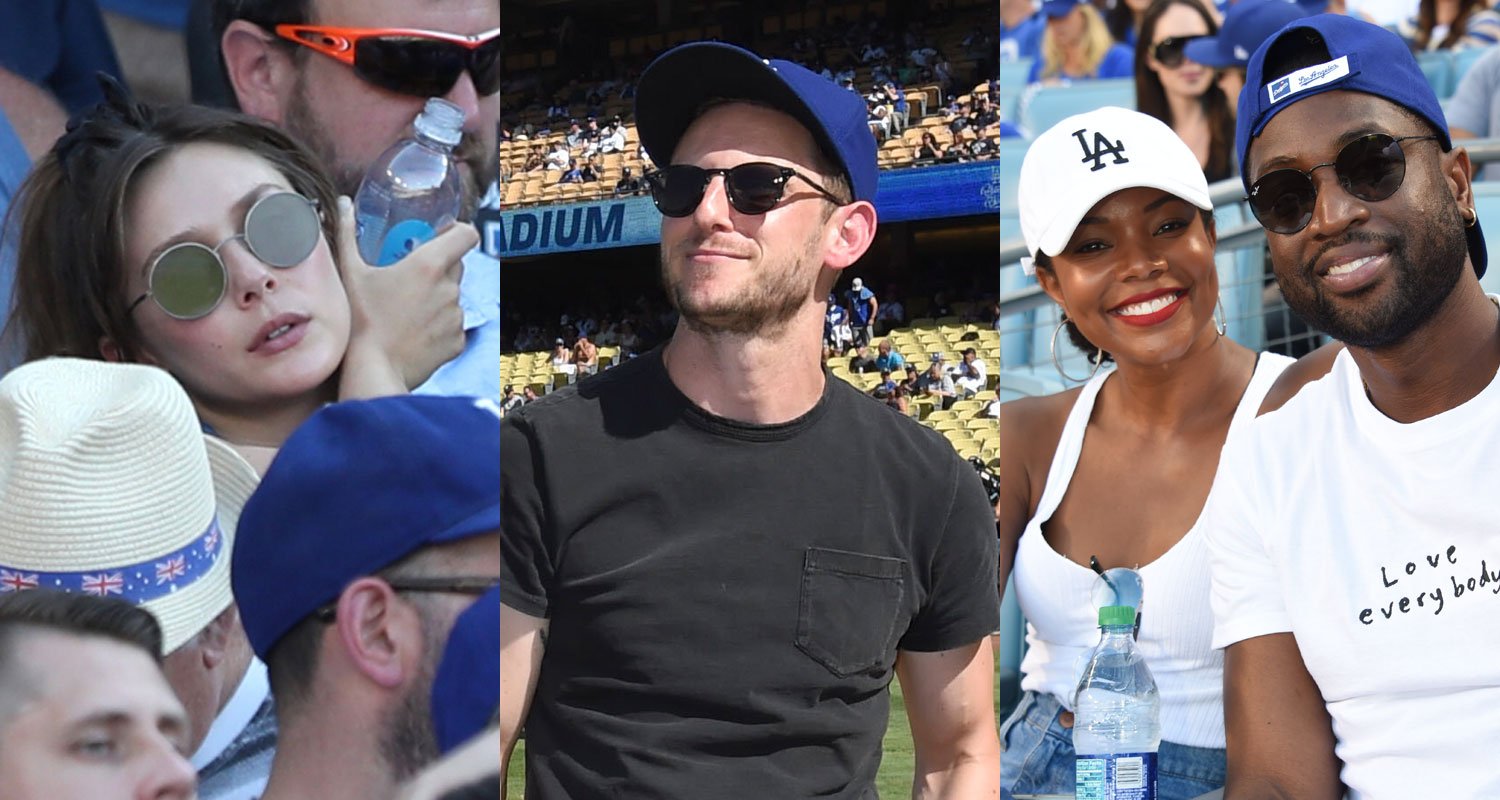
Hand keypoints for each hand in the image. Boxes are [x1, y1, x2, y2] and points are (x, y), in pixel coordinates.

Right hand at [334, 196, 476, 398]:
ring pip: (453, 297)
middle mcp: (449, 288)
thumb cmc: (359, 321)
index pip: (466, 234)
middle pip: (457, 265)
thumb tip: (344, 204)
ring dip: (437, 298)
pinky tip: (413, 332)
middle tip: (411, 274)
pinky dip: (438, 326)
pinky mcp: (457, 342)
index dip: (457, 231)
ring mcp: (456, 316)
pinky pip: (452, 325)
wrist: (373, 372)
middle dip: (439, 265)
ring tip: (406, 310)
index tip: (440, 234)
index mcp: (429, 265)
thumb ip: (348, 233)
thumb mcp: (350, 273)